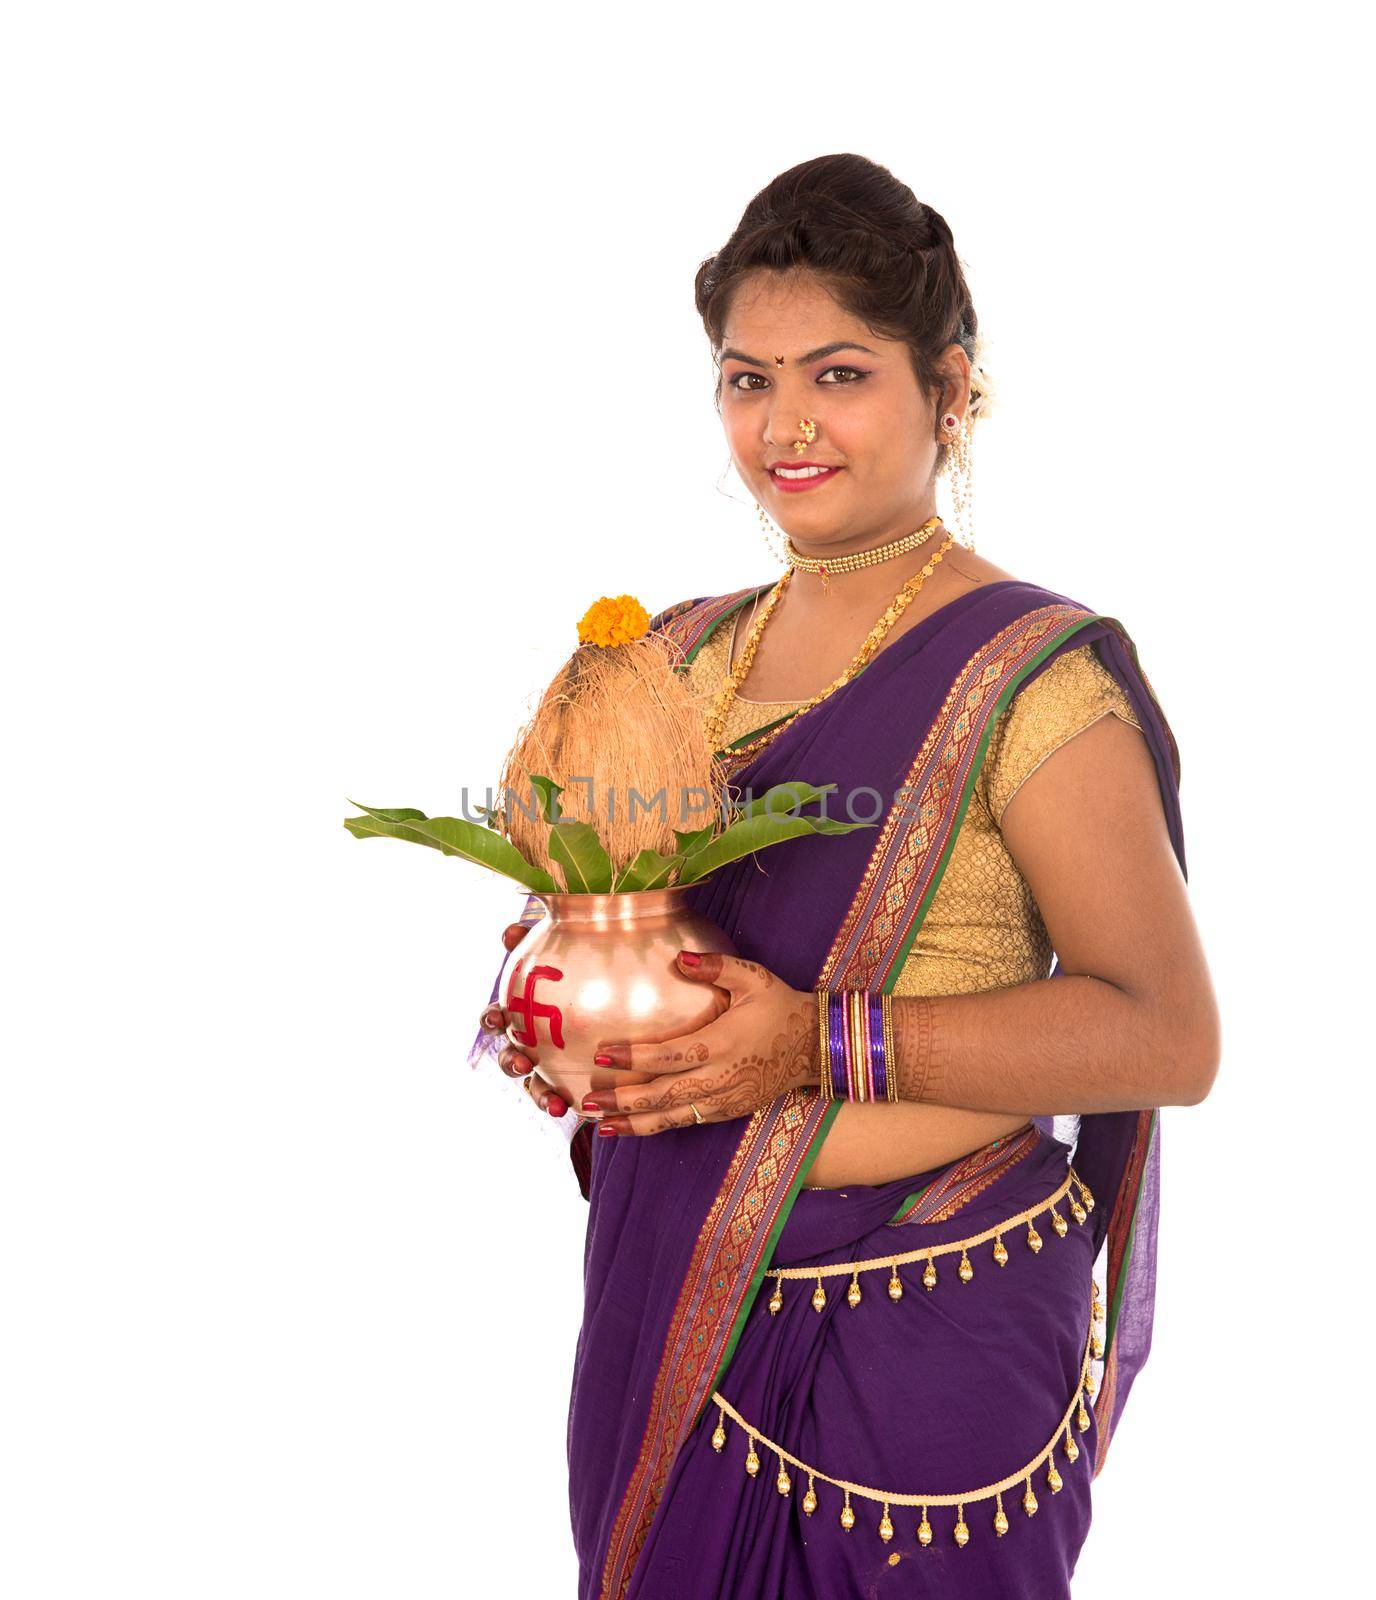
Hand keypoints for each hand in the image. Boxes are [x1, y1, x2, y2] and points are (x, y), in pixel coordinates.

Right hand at [476, 921, 568, 1117]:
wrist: (604, 1004)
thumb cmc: (569, 976)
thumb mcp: (555, 958)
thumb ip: (534, 944)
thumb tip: (510, 931)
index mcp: (516, 1015)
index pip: (495, 1018)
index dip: (491, 1020)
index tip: (496, 1019)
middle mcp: (523, 1044)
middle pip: (507, 1057)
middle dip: (510, 1061)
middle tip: (522, 1062)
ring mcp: (542, 1068)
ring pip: (533, 1086)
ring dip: (540, 1095)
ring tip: (554, 1103)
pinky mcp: (563, 1084)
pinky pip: (560, 1098)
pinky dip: (561, 1104)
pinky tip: (575, 1108)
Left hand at [578, 951, 819, 1135]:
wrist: (815, 1046)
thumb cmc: (780, 1007)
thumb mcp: (754, 978)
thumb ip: (716, 966)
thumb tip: (679, 958)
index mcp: (723, 1043)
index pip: (670, 1055)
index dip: (635, 1057)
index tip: (604, 1053)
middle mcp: (721, 1078)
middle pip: (664, 1095)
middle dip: (623, 1100)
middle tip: (588, 1099)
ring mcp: (725, 1100)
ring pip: (672, 1117)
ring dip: (634, 1123)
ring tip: (600, 1126)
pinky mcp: (728, 1111)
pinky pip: (687, 1121)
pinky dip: (658, 1126)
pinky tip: (632, 1126)